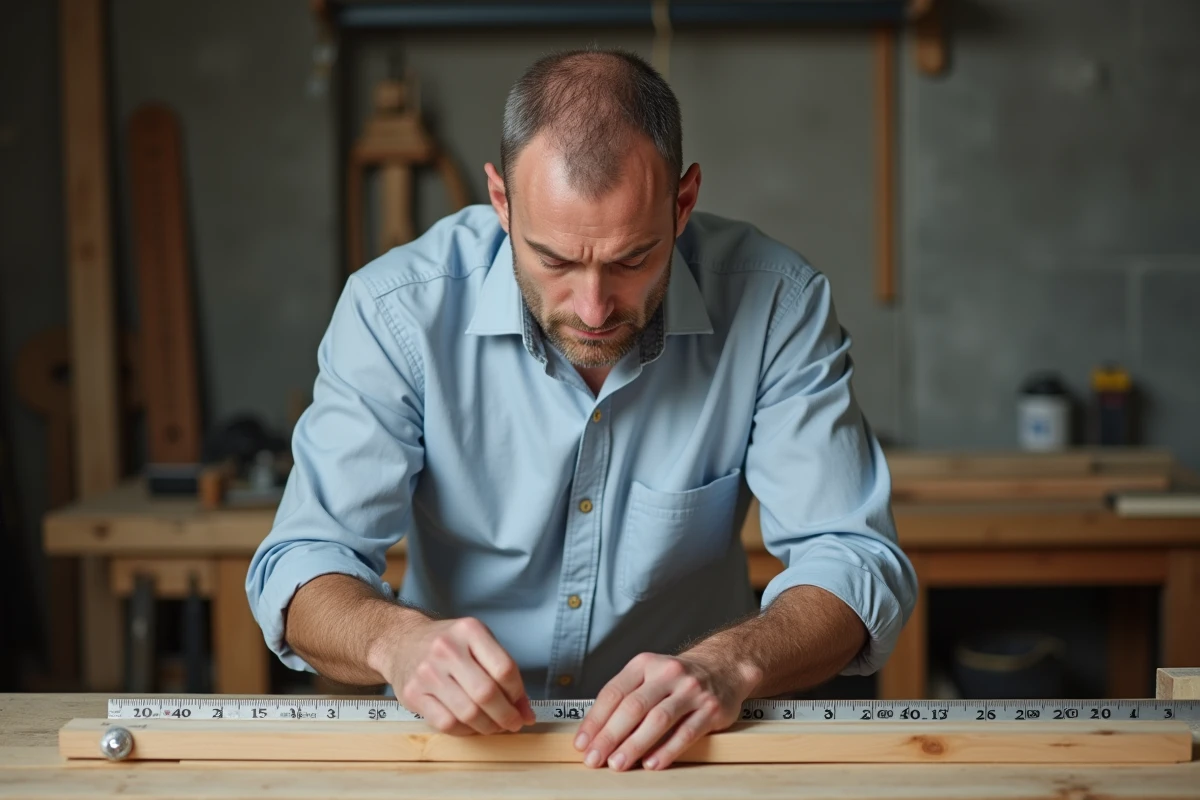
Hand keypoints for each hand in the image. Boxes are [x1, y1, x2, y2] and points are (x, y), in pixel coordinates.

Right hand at [371, 616, 536, 735]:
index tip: (522, 705)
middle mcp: (446, 649)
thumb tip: (526, 711)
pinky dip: (465, 731)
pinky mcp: (413, 694)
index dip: (518, 693)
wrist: (401, 641)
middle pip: (486, 693)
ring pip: (468, 712)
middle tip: (514, 723)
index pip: (504, 669)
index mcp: (469, 631)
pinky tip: (471, 726)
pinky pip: (446, 723)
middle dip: (507, 715)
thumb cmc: (448, 645)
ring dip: (488, 727)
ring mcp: (427, 672)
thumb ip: (502, 671)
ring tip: (494, 726)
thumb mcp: (477, 642)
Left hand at [572, 651, 756, 770]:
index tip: (582, 743)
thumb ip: (625, 697)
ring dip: (635, 745)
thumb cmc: (677, 678)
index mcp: (645, 664)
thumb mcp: (649, 675)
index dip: (595, 720)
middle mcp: (667, 673)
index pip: (614, 692)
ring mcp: (691, 690)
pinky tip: (651, 764)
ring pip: (658, 719)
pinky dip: (667, 750)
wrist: (724, 666)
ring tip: (618, 764)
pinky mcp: (711, 708)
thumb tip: (594, 733)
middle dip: (610, 736)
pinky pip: (686, 732)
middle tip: (594, 759)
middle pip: (633, 707)